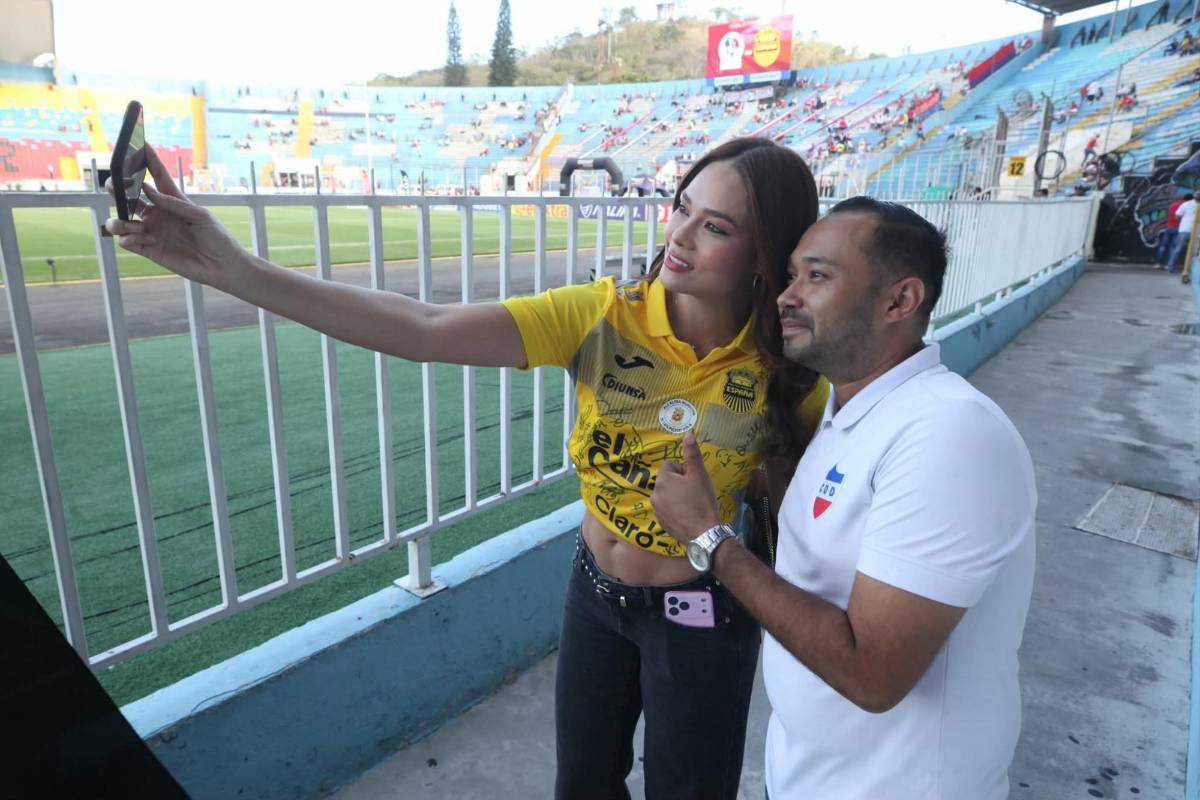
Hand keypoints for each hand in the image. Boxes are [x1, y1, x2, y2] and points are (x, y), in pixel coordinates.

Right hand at [104, 144, 248, 289]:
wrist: (223, 266)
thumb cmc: (217, 237)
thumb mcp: (199, 215)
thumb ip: (173, 202)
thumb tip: (147, 188)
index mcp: (172, 201)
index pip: (156, 176)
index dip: (149, 160)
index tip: (141, 144)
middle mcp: (157, 214)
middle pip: (128, 197)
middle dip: (116, 189)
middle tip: (115, 187)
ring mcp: (152, 231)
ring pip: (120, 220)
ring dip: (120, 221)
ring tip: (138, 227)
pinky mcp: (149, 250)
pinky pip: (127, 242)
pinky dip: (131, 239)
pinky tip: (150, 241)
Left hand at [650, 434, 720, 542]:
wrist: (703, 533)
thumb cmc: (702, 501)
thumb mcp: (700, 475)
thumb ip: (692, 454)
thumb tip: (688, 434)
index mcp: (663, 480)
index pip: (671, 465)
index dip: (684, 471)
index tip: (694, 481)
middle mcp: (655, 494)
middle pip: (668, 480)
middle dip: (680, 483)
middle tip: (694, 492)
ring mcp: (656, 510)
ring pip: (667, 494)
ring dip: (677, 496)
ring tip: (692, 504)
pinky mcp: (661, 522)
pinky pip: (667, 509)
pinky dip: (675, 509)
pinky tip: (687, 515)